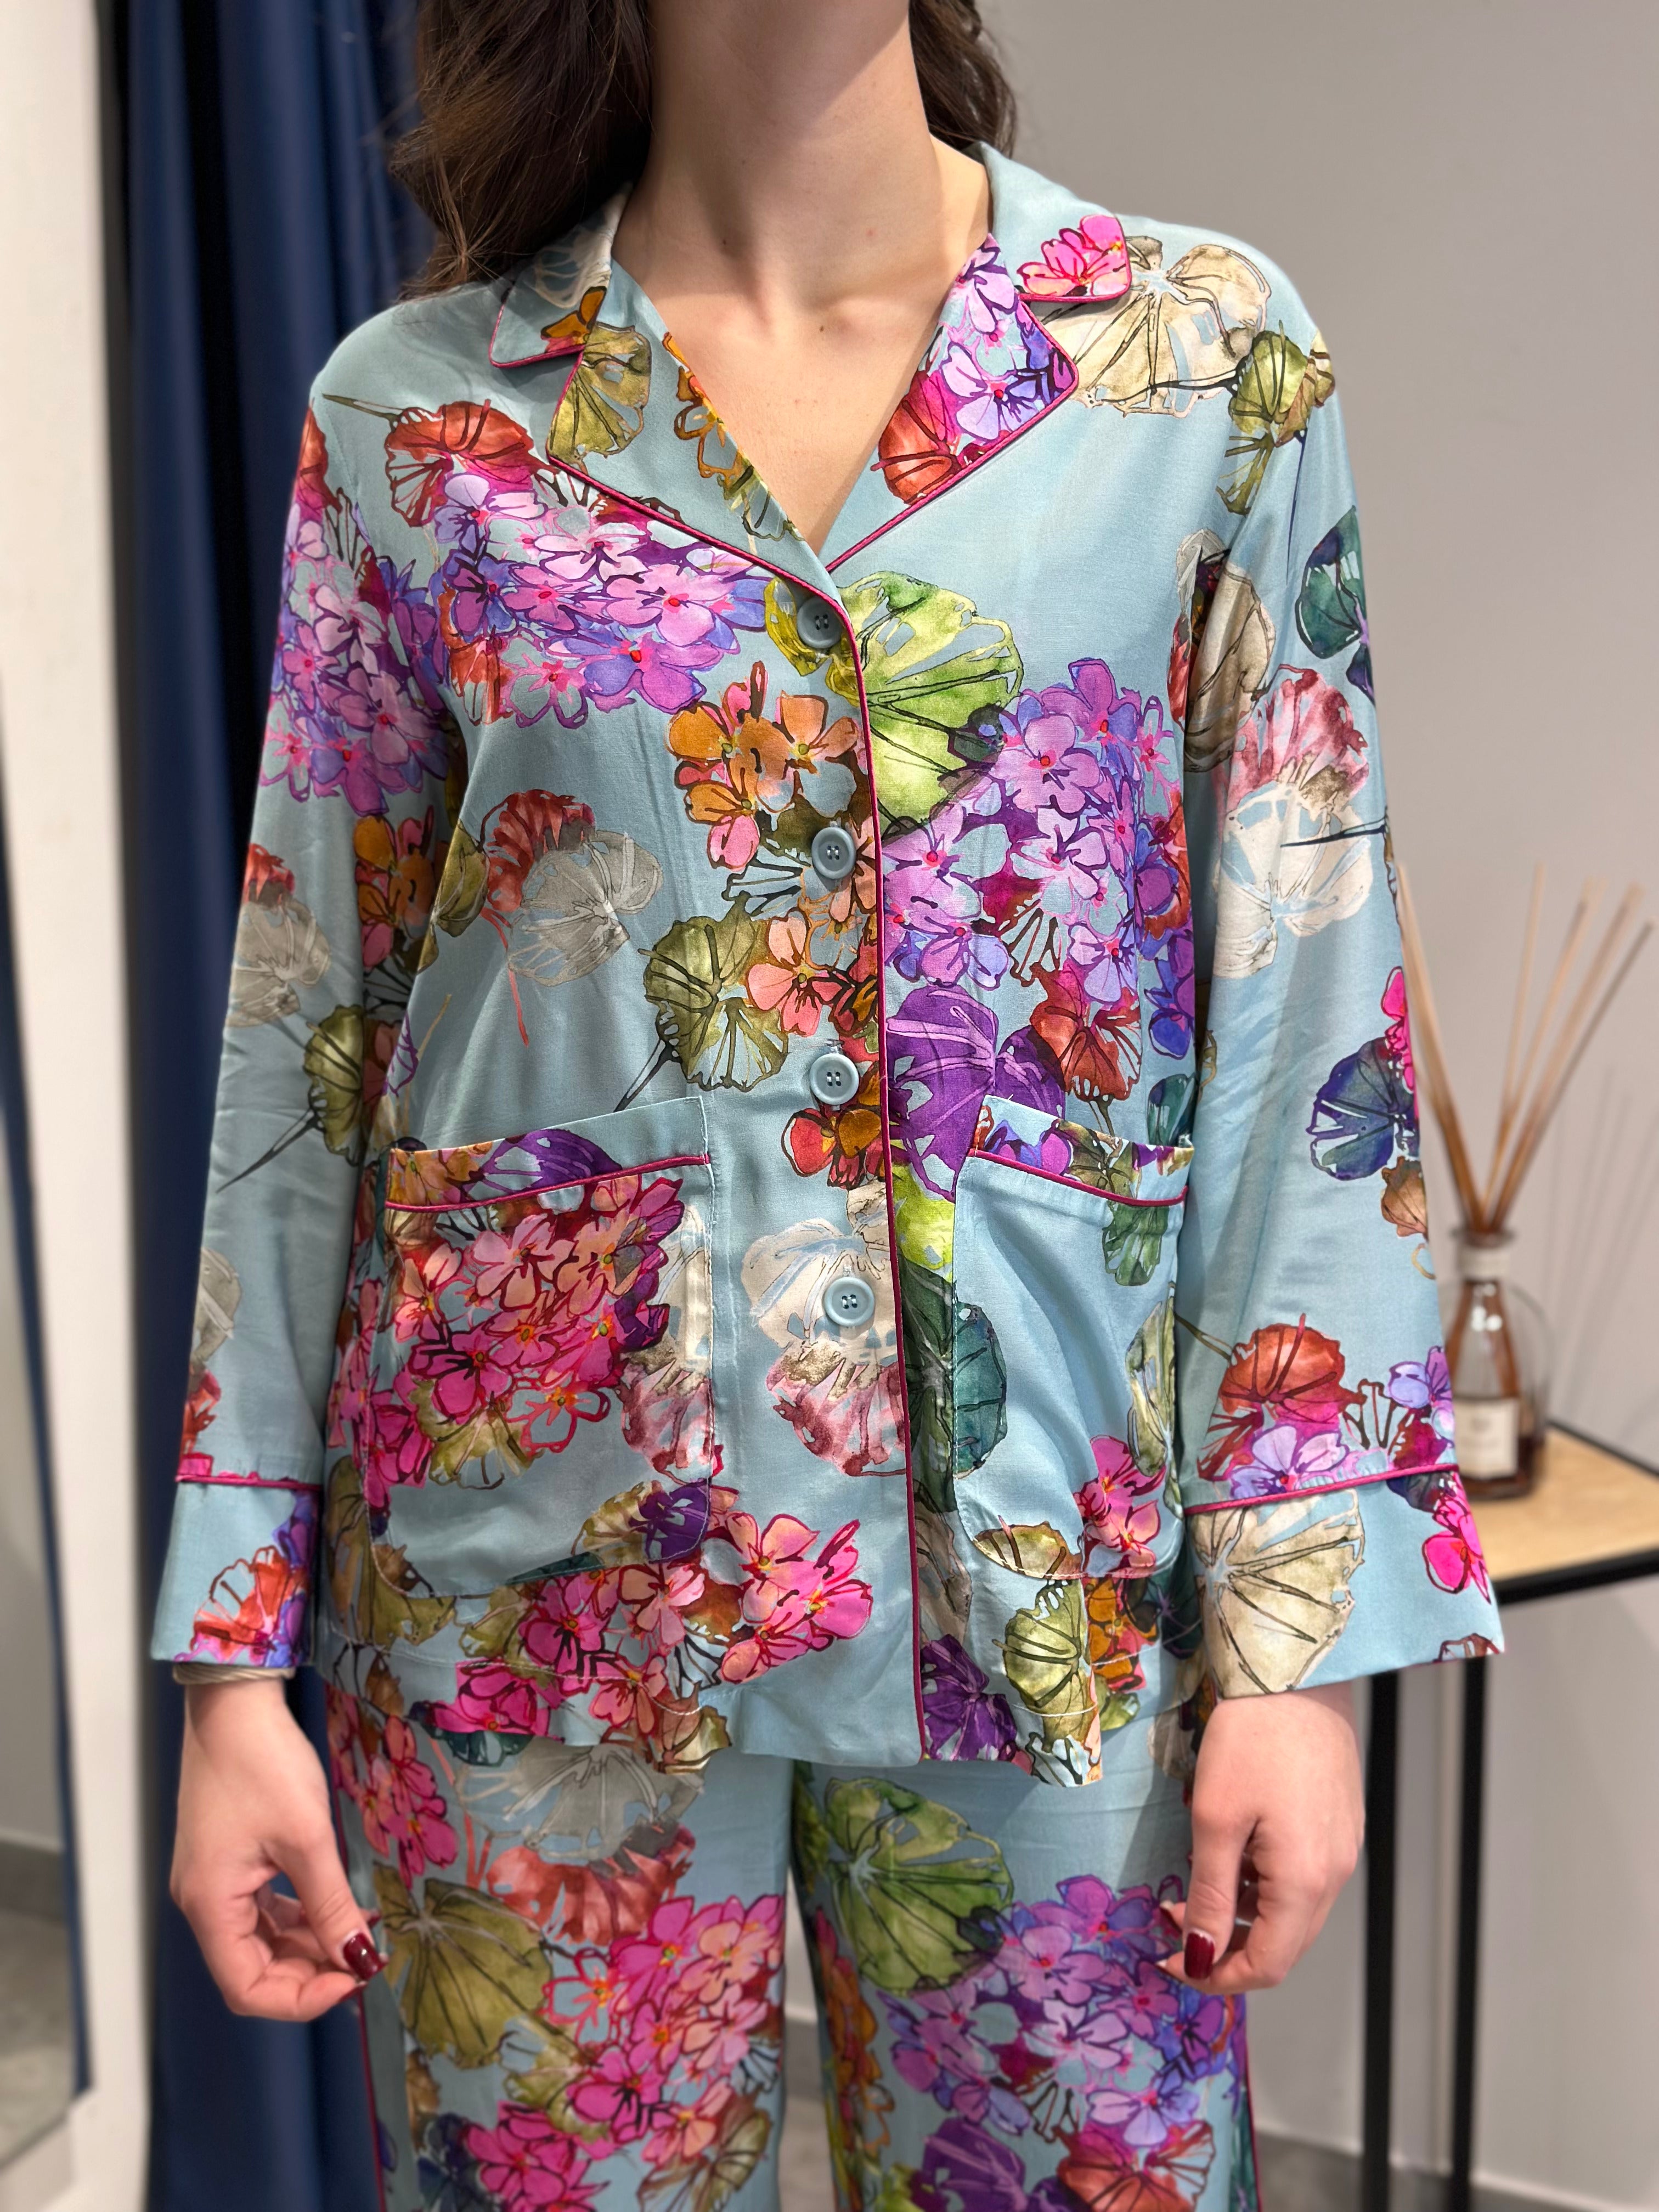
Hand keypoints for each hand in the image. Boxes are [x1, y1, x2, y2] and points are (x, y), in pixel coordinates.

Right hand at [171, 1676, 381, 2019]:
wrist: (234, 1704)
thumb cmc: (263, 1763)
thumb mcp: (306, 1837)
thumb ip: (331, 1905)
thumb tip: (358, 1959)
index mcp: (210, 1905)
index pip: (247, 1988)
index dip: (300, 1999)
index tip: (352, 1981)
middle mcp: (205, 1902)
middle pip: (255, 1969)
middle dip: (312, 1973)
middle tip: (367, 1959)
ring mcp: (216, 1882)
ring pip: (263, 1941)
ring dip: (311, 1945)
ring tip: (363, 1935)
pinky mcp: (231, 1861)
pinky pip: (265, 1909)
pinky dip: (302, 1916)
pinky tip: (340, 1907)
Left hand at [1161, 1680, 1363, 1993]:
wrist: (1297, 1672)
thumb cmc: (1252, 1738)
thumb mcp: (1216, 1819)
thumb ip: (1210, 1894)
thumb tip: (1201, 1955)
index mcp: (1306, 1882)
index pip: (1267, 1965)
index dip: (1216, 1975)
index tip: (1171, 1959)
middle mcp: (1335, 1875)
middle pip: (1283, 1945)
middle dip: (1225, 1946)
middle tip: (1174, 1921)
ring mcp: (1342, 1850)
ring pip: (1292, 1913)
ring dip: (1242, 1914)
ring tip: (1195, 1880)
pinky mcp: (1339, 1825)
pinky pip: (1301, 1879)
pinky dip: (1262, 1884)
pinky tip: (1231, 1852)